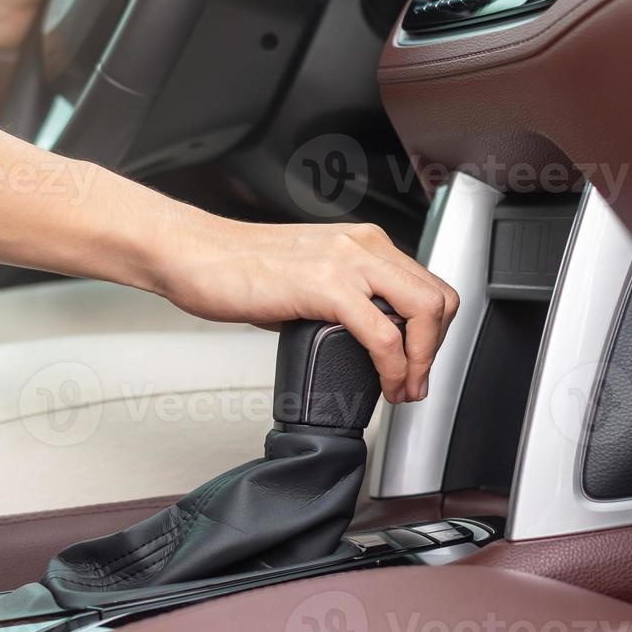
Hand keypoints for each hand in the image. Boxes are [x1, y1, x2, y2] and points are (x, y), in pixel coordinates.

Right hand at [153, 216, 458, 404]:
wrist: (193, 254)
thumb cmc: (232, 266)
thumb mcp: (302, 276)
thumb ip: (335, 298)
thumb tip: (351, 336)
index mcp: (360, 241)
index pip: (426, 284)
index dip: (432, 332)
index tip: (418, 363)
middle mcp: (362, 245)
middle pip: (438, 297)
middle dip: (435, 349)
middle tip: (415, 382)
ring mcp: (347, 262)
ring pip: (425, 312)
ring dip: (423, 362)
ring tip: (404, 390)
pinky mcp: (327, 286)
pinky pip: (384, 335)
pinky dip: (395, 368)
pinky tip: (385, 384)